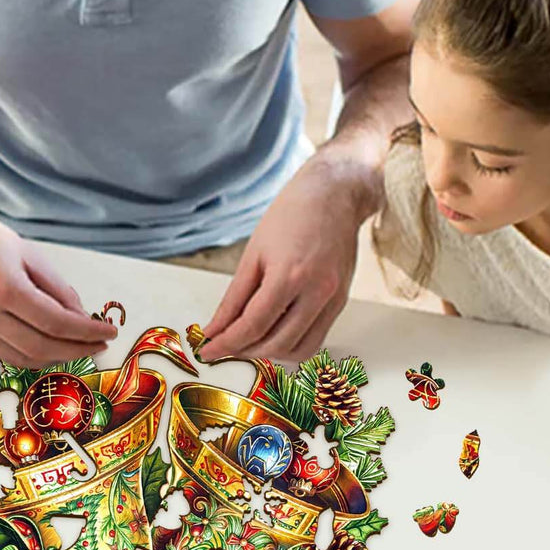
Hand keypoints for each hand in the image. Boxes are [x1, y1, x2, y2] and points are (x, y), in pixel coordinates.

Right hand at [0, 194, 115, 366]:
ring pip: (20, 358)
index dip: (86, 333)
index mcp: (4, 286)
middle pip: (40, 348)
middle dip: (75, 351)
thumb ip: (57, 288)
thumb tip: (81, 317)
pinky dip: (28, 354)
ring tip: (74, 348)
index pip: (56, 322)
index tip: (107, 333)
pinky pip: (1, 353)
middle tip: (96, 346)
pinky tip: (46, 346)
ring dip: (53, 358)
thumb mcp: (28, 254)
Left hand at [195, 151, 378, 360]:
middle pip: (276, 343)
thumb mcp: (253, 254)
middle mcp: (317, 292)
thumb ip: (233, 298)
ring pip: (299, 350)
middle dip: (244, 351)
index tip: (207, 351)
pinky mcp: (341, 302)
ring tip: (247, 342)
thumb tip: (215, 329)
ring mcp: (333, 299)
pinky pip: (316, 339)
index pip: (253, 325)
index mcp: (289, 275)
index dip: (226, 343)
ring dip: (269, 353)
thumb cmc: (291, 216)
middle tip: (223, 346)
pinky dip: (291, 345)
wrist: (334, 195)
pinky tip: (273, 335)